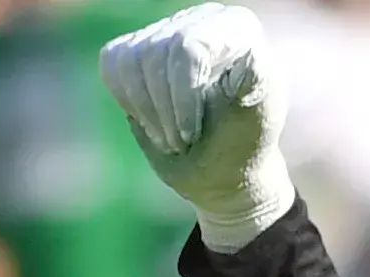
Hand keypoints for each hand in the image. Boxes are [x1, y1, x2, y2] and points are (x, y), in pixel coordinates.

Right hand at [99, 3, 294, 251]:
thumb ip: (256, 88)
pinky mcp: (137, 48)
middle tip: (180, 144)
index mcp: (237, 29)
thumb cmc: (243, 143)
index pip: (189, 47)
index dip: (182, 96)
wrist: (223, 164)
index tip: (191, 135)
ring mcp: (168, 31)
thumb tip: (252, 63)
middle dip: (163, 108)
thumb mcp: (256, 120)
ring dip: (145, 110)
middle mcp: (202, 19)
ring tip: (170, 141)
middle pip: (154, 53)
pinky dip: (127, 100)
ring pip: (130, 60)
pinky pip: (113, 64)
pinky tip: (153, 122)